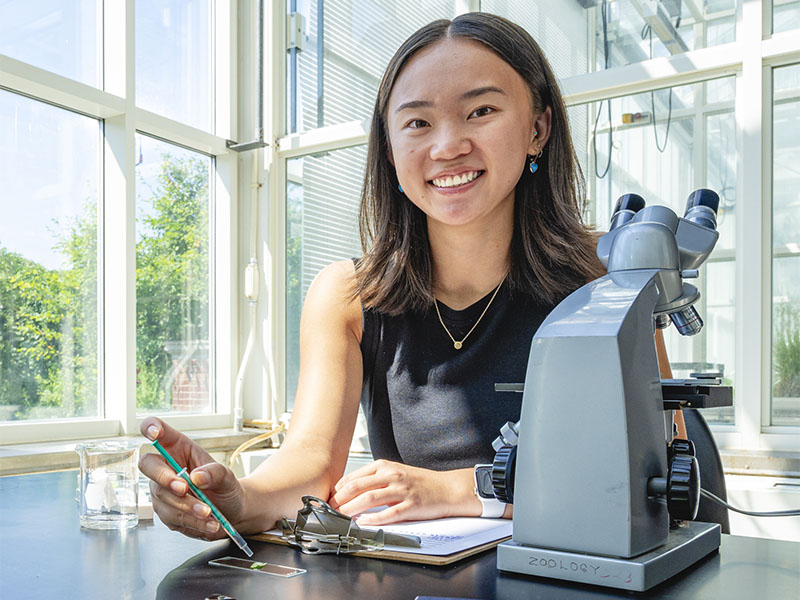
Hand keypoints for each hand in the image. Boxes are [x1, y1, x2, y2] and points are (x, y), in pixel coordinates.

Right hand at [139, 417, 244, 539]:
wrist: (232, 512)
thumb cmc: (225, 487)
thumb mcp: (227, 476)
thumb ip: (215, 473)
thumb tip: (198, 477)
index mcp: (179, 448)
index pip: (158, 431)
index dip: (151, 427)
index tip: (154, 432)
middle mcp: (166, 467)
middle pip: (148, 465)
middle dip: (164, 477)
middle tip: (184, 488)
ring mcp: (162, 491)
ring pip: (162, 496)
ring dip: (187, 506)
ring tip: (209, 512)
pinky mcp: (166, 513)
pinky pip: (172, 517)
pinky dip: (192, 521)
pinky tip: (209, 523)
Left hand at [327, 459, 473, 524]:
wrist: (447, 488)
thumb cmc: (419, 482)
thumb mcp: (395, 472)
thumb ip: (374, 479)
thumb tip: (350, 491)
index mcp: (385, 466)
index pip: (354, 477)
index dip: (338, 490)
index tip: (329, 500)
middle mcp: (392, 475)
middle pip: (358, 487)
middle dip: (340, 500)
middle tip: (330, 511)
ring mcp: (401, 490)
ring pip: (369, 499)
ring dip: (352, 509)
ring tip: (341, 518)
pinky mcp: (410, 505)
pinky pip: (388, 514)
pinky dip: (373, 519)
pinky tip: (363, 523)